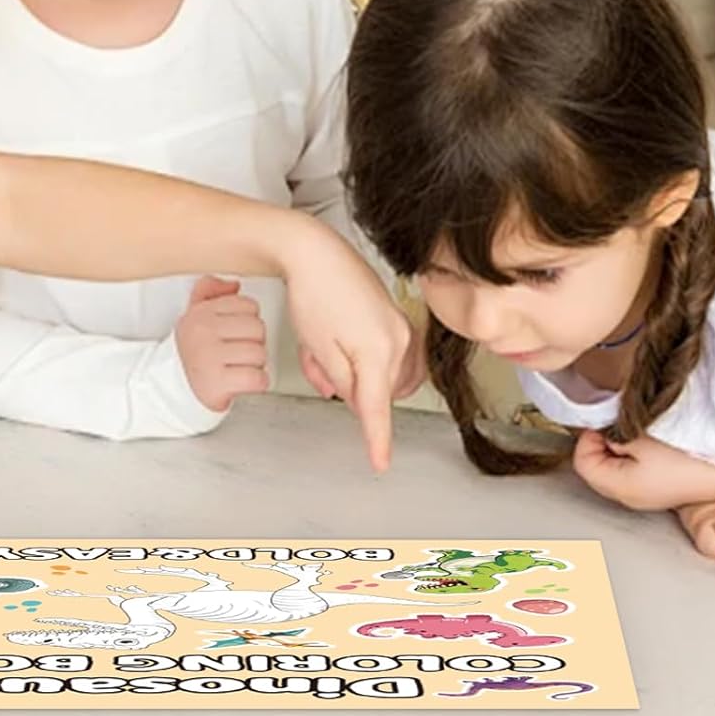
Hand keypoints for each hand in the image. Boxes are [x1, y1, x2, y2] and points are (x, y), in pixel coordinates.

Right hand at [174, 275, 268, 411]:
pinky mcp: (217, 383)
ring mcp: (208, 357)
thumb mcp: (194, 315)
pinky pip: (257, 379)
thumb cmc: (193, 352)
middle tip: (236, 353)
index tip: (233, 334)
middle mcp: (202, 332)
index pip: (248, 305)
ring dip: (255, 365)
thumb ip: (210, 292)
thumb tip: (234, 284)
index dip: (247, 322)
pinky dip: (256, 383)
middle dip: (253, 343)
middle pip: (258, 328)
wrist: (172, 389)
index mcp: (200, 313)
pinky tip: (241, 381)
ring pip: (260, 354)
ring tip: (236, 367)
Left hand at [280, 222, 414, 471]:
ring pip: (379, 374)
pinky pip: (383, 354)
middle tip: (317, 364)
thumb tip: (356, 400)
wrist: (315, 252)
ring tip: (322, 350)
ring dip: (351, 371)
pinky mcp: (395, 317)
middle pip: (375, 389)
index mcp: (379, 351)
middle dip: (344, 384)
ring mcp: (401, 327)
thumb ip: (342, 382)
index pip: (377, 408)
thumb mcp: (319, 349)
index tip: (380, 463)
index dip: (377, 439)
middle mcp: (399, 339)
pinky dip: (359, 357)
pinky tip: (336, 343)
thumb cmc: (313, 293)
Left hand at [572, 430, 714, 510]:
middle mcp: (628, 498)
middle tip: (619, 427)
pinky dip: (633, 456)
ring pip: (611, 469)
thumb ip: (612, 433)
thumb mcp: (642, 436)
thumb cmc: (690, 455)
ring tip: (638, 436)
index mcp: (620, 487)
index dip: (589, 437)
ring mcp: (643, 497)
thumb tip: (602, 432)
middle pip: (594, 467)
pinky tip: (649, 446)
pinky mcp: (657, 491)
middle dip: (601, 443)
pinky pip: (630, 472)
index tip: (605, 423)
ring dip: (618, 449)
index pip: (582, 462)